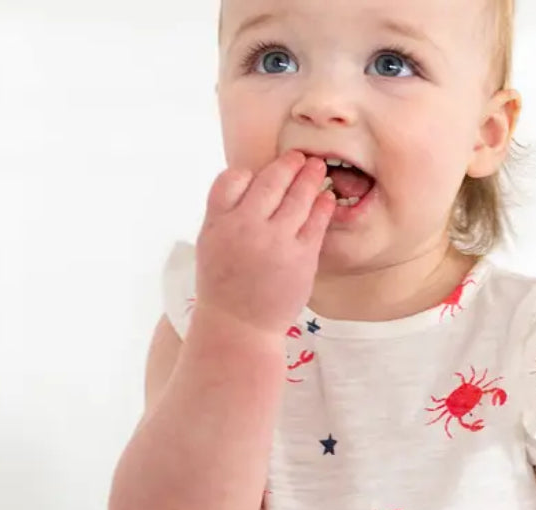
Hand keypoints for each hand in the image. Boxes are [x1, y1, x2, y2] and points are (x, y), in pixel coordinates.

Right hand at [195, 150, 335, 333]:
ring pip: (297, 197)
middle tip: (299, 156)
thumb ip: (225, 213)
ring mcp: (275, 241)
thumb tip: (248, 183)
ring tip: (317, 168)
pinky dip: (322, 205)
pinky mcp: (301, 257)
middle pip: (270, 181)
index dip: (248, 173)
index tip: (260, 173)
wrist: (240, 327)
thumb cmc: (224, 287)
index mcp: (218, 223)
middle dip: (288, 164)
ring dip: (310, 177)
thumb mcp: (210, 245)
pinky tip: (326, 198)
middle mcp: (246, 227)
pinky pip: (316, 222)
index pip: (232, 179)